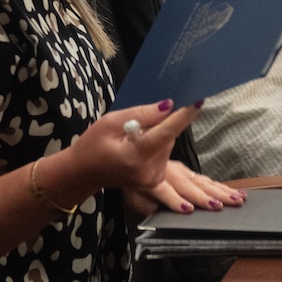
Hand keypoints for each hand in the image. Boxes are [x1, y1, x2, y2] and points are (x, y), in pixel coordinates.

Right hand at [67, 99, 202, 194]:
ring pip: (167, 143)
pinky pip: (164, 152)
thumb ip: (141, 114)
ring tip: (132, 137)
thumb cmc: (92, 145)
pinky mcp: (156, 180)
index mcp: (137, 155)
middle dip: (160, 124)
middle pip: (168, 137)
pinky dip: (155, 144)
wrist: (83, 173)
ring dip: (157, 134)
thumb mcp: (110, 122)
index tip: (198, 101)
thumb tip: (168, 105)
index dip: (183, 116)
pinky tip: (137, 146)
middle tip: (135, 123)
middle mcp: (150, 170)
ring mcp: (154, 178)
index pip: (166, 132)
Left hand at [124, 161, 246, 215]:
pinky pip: (206, 179)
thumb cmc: (135, 183)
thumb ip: (146, 204)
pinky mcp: (188, 170)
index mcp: (156, 182)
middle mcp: (172, 174)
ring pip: (203, 182)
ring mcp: (182, 171)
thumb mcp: (134, 196)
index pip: (166, 193)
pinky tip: (235, 191)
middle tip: (227, 203)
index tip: (188, 209)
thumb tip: (158, 210)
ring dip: (221, 190)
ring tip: (238, 198)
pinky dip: (221, 186)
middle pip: (191, 187)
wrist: (135, 155)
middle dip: (208, 196)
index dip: (175, 201)